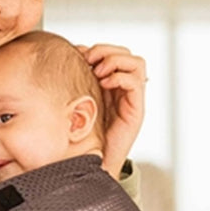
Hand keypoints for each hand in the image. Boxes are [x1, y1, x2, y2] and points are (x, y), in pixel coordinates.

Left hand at [76, 43, 146, 177]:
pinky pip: (136, 82)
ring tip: (98, 72)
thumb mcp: (78, 101)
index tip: (80, 55)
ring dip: (115, 61)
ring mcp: (132, 99)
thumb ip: (79, 81)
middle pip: (127, 53)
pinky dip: (119, 77)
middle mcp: (125, 89)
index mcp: (112, 85)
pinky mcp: (136, 110)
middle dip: (106, 51)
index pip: (116, 52)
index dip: (99, 48)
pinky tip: (104, 84)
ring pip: (137, 63)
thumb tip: (72, 55)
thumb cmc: (84, 134)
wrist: (92, 161)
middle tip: (89, 61)